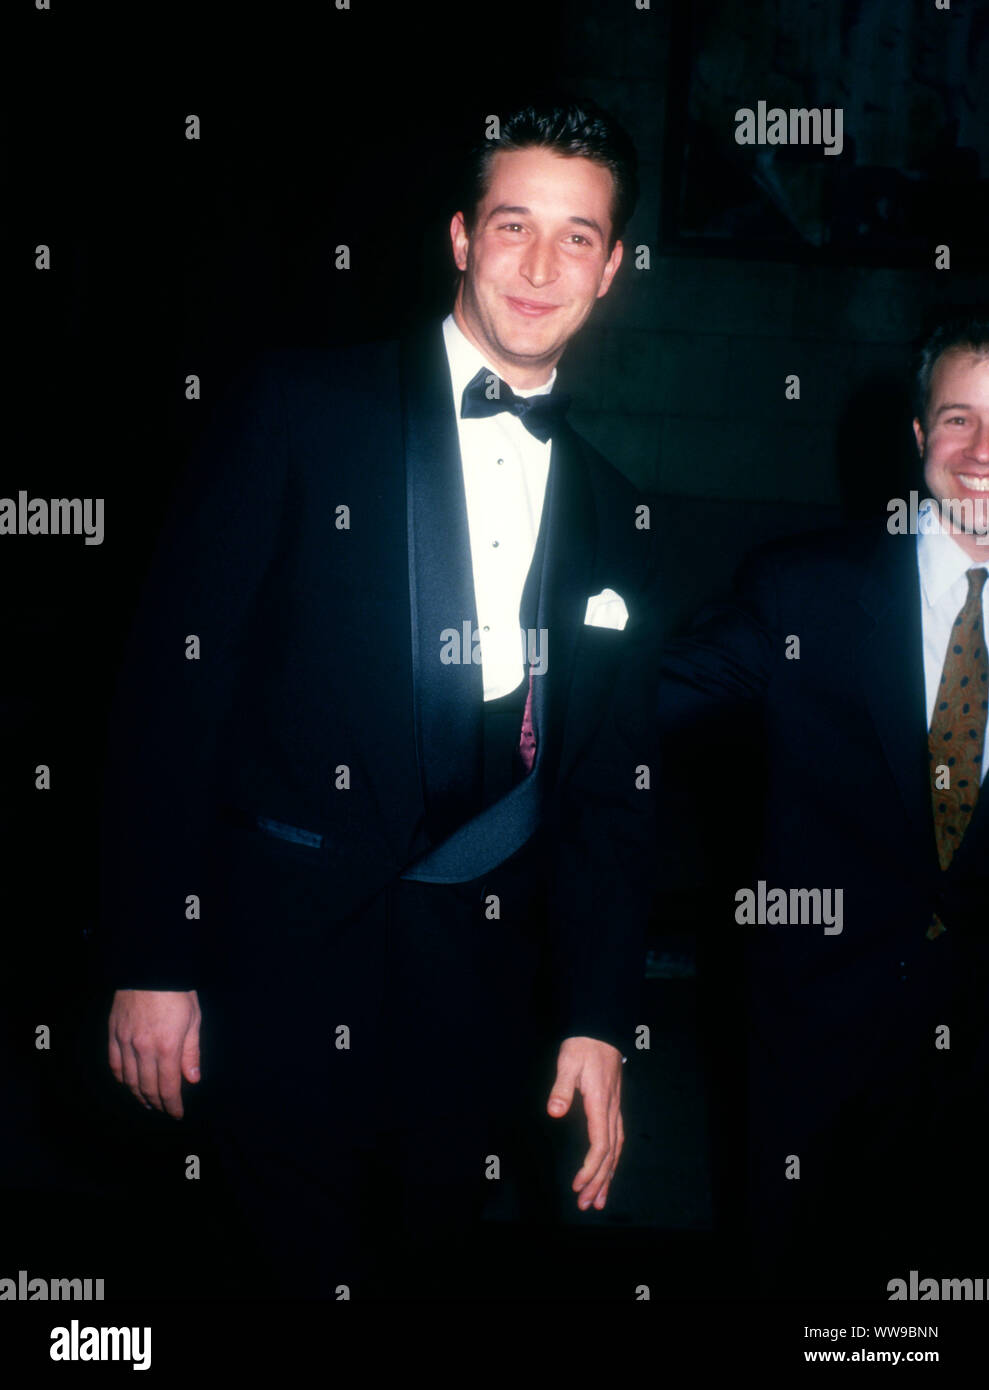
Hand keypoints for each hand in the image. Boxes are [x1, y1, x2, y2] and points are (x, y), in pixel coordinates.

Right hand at [108, 989, 201, 1118]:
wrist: (150, 967)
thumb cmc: (177, 991)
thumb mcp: (193, 1019)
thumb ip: (191, 1052)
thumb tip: (192, 1079)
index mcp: (168, 1046)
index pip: (168, 1087)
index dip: (172, 1105)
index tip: (176, 1114)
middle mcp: (144, 1048)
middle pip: (148, 1087)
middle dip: (157, 1103)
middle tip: (163, 1110)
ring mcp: (125, 1042)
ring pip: (129, 1079)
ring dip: (139, 1095)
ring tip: (147, 1102)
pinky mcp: (113, 1034)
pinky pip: (115, 1064)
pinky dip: (122, 1078)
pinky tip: (128, 1084)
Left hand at [546, 1035, 623, 1210]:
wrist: (600, 1032)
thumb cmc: (581, 1048)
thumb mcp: (567, 1062)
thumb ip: (561, 1087)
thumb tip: (554, 1111)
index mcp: (599, 1103)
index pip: (601, 1144)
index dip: (591, 1168)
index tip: (578, 1185)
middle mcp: (610, 1111)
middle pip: (610, 1154)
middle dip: (599, 1181)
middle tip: (587, 1205)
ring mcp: (614, 1110)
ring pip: (615, 1150)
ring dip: (607, 1177)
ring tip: (600, 1200)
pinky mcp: (612, 1109)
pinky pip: (616, 1141)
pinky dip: (611, 1161)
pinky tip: (607, 1173)